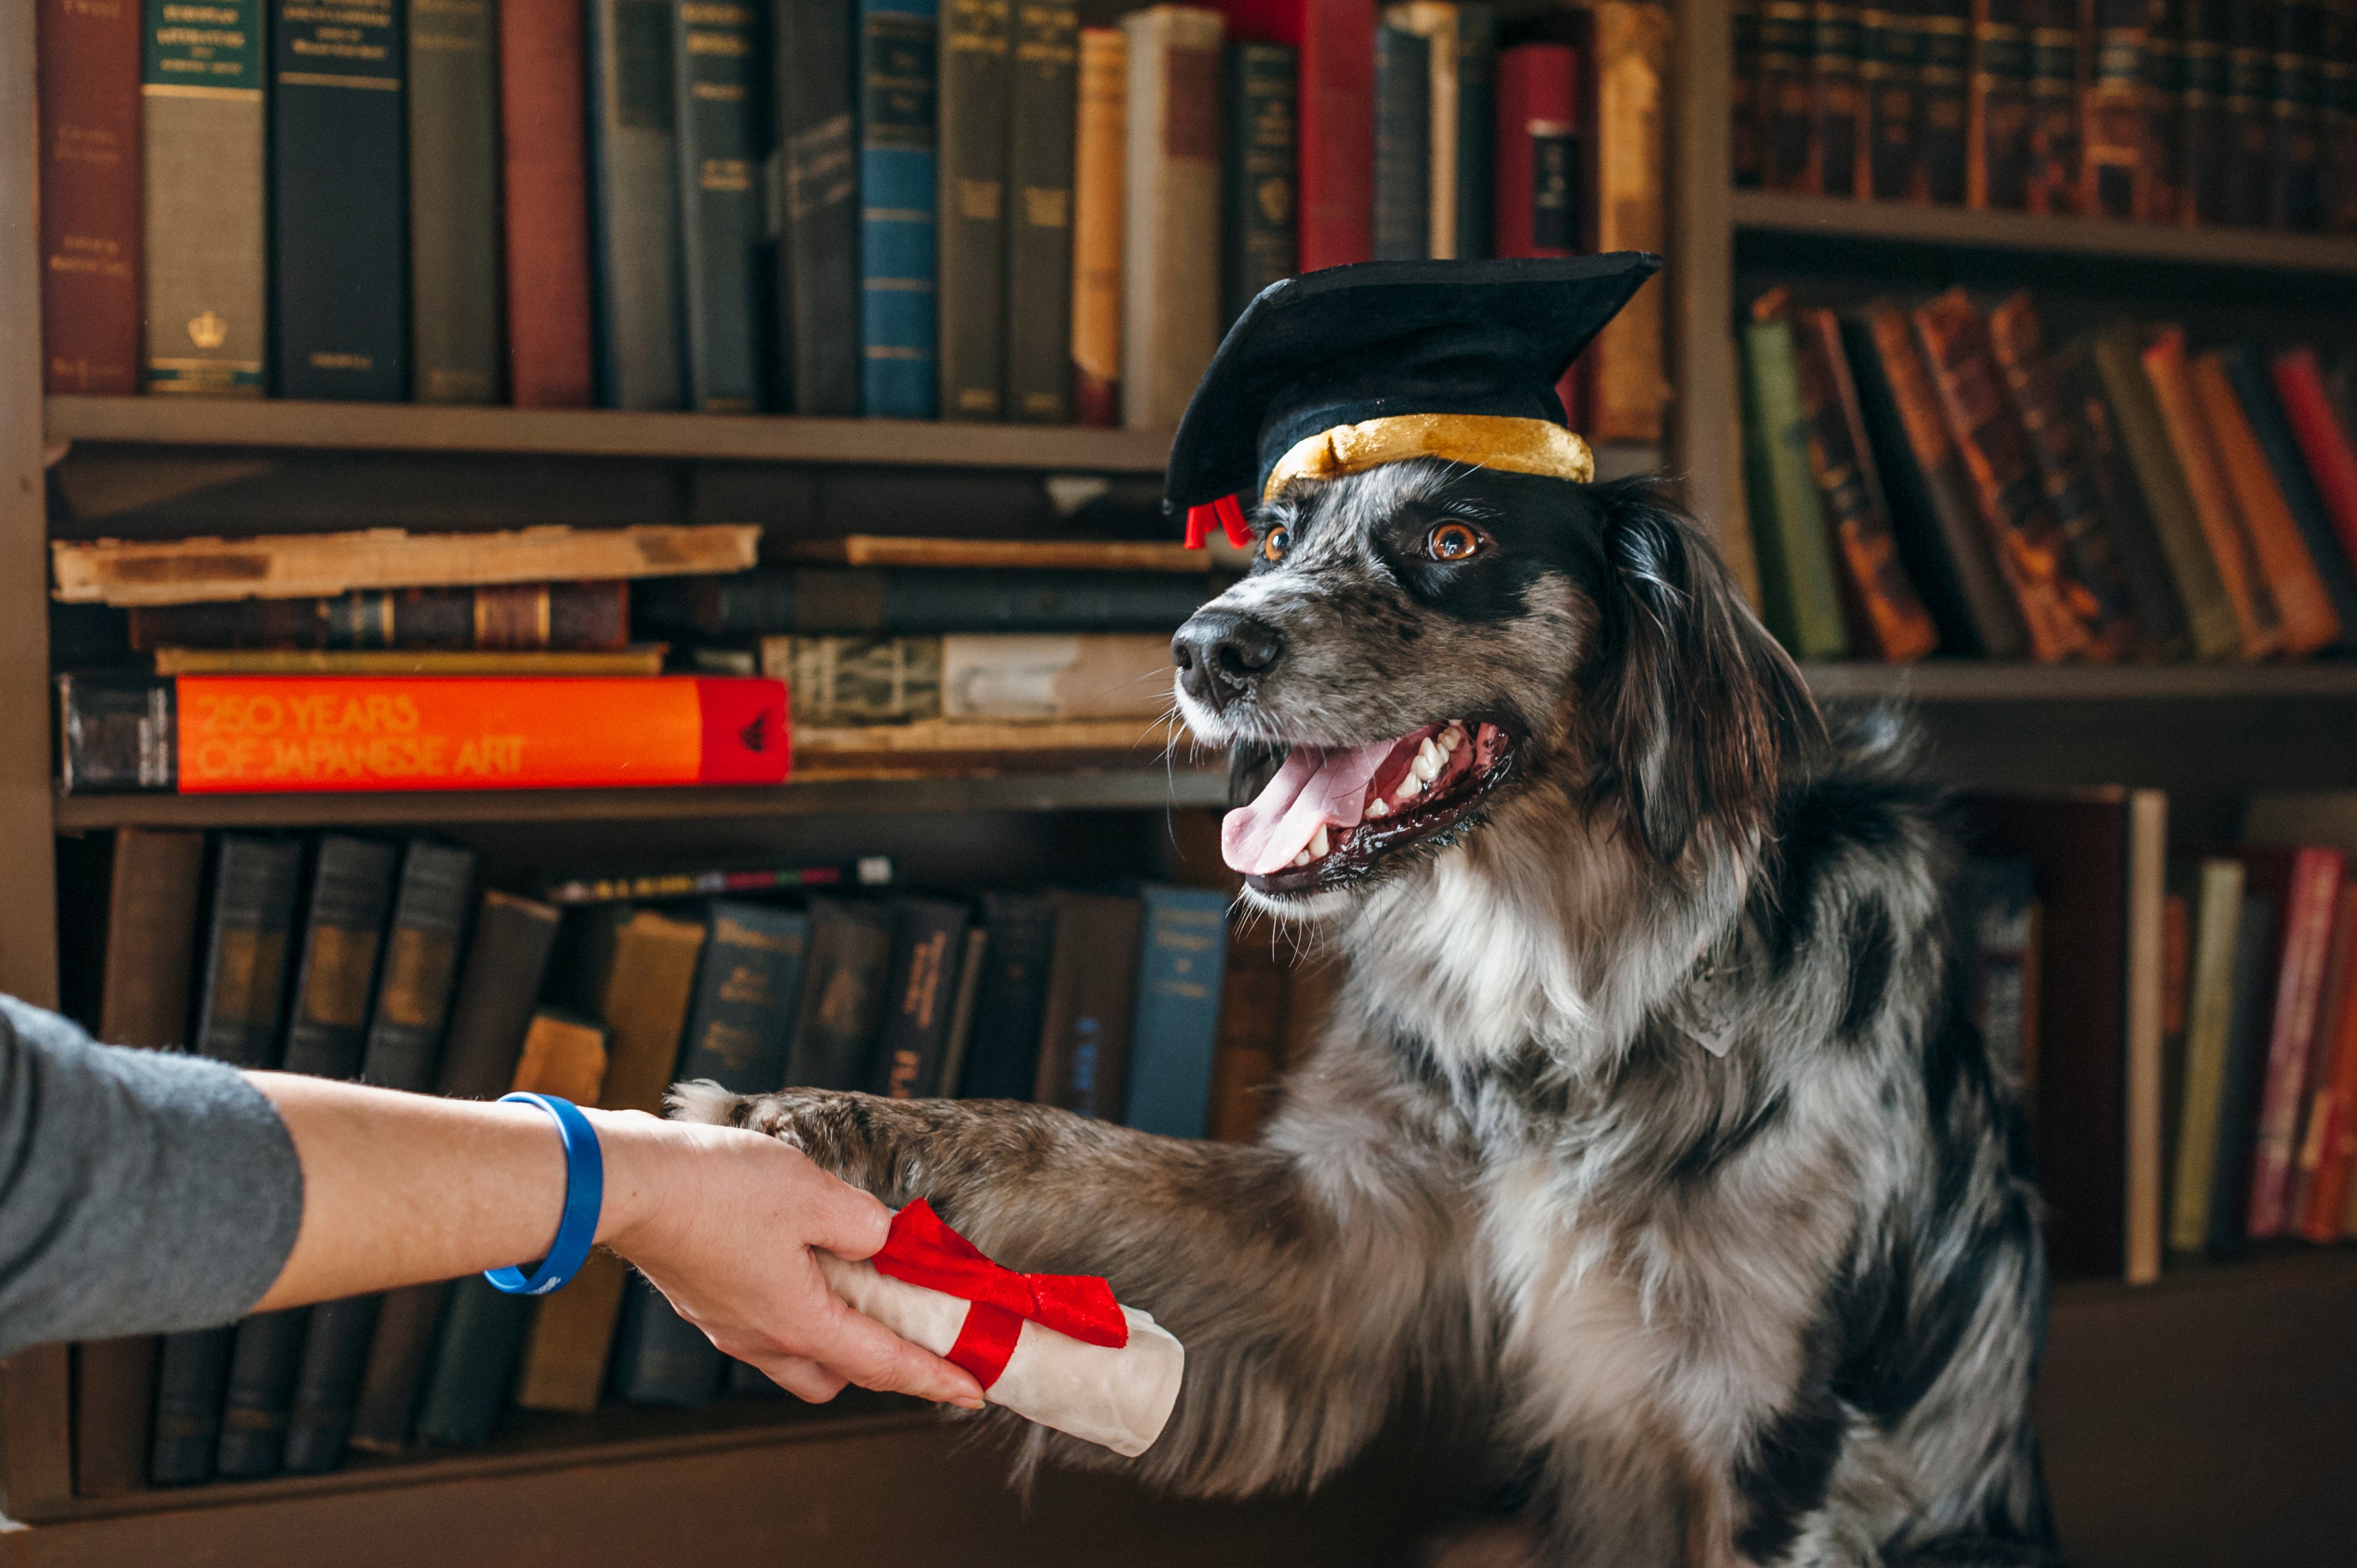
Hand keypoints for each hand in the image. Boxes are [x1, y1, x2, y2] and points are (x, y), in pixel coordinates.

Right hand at [590, 1110, 984, 1408]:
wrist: (630, 1183)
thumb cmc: (719, 1188)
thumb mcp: (816, 1194)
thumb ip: (864, 1224)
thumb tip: (879, 1239)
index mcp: (799, 1323)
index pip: (884, 1364)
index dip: (934, 1378)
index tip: (971, 1391)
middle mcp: (762, 1337)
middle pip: (838, 1372)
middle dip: (877, 1360)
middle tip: (909, 1324)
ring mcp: (728, 1323)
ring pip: (797, 1351)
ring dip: (833, 1331)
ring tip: (858, 1281)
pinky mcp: (705, 1300)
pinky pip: (764, 1320)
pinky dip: (796, 1304)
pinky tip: (803, 1257)